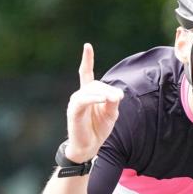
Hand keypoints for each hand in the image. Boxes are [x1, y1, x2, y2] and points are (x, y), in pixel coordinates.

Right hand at [65, 43, 123, 162]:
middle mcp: (80, 95)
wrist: (88, 147)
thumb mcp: (111, 114)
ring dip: (104, 94)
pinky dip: (94, 98)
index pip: (86, 73)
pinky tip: (103, 99)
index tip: (87, 46)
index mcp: (88, 94)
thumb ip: (113, 101)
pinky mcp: (74, 110)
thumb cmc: (98, 129)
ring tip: (113, 100)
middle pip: (96, 83)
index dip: (87, 60)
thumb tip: (116, 93)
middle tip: (118, 98)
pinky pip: (84, 100)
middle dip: (109, 90)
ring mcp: (75, 102)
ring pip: (91, 90)